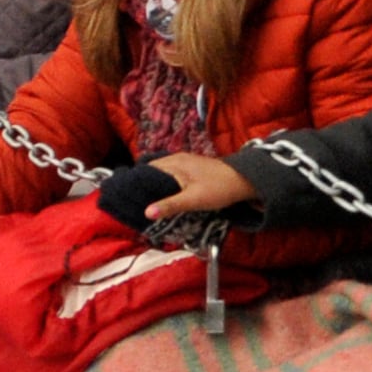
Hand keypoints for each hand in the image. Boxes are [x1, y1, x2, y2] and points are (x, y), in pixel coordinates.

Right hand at [132, 153, 254, 223]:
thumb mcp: (193, 200)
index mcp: (174, 163)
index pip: (146, 169)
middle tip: (134, 203)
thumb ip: (170, 205)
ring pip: (162, 174)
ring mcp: (186, 163)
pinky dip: (166, 185)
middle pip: (152, 171)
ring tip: (146, 202)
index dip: (135, 182)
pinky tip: (165, 198)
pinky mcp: (193, 169)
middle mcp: (177, 159)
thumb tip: (146, 212)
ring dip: (155, 186)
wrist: (245, 182)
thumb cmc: (219, 189)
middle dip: (143, 185)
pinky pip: (172, 175)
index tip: (126, 196)